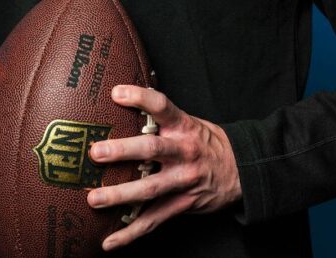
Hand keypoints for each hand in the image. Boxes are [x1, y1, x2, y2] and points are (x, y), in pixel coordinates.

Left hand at [85, 84, 242, 250]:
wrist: (241, 170)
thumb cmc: (204, 142)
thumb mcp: (189, 122)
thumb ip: (160, 117)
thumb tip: (120, 95)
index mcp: (183, 126)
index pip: (162, 106)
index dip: (140, 98)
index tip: (116, 93)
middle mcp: (184, 152)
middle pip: (152, 149)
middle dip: (122, 151)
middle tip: (96, 152)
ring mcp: (184, 180)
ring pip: (150, 189)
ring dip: (120, 195)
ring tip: (95, 199)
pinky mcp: (183, 204)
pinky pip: (154, 220)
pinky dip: (130, 233)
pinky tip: (109, 241)